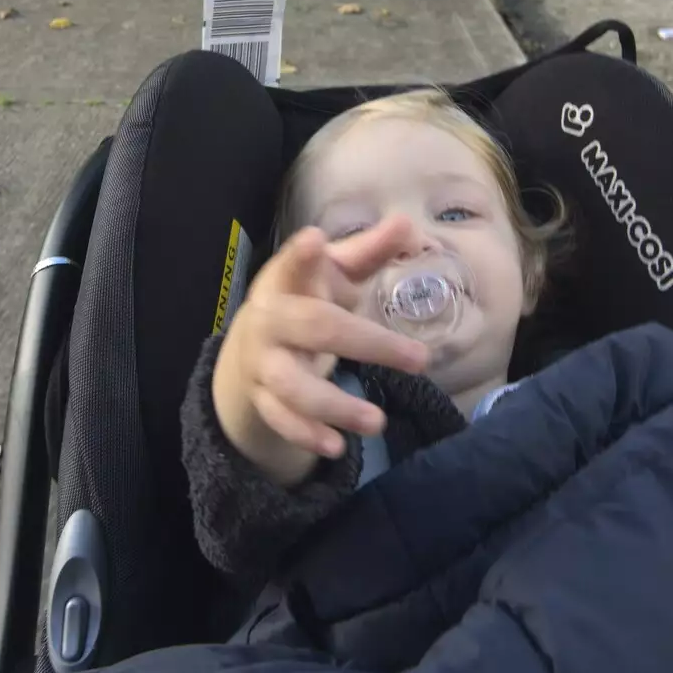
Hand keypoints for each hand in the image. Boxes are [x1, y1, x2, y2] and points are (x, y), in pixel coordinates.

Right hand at [211, 215, 428, 486]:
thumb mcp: (335, 271)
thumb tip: (409, 225)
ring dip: (336, 407)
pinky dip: (306, 436)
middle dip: (367, 344)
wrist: (253, 345)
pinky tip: (337, 447)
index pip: (294, 264)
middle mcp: (271, 319)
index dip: (303, 256)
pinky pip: (281, 420)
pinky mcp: (262, 397)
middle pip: (314, 328)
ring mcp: (263, 362)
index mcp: (288, 280)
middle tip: (420, 359)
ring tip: (378, 422)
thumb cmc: (307, 298)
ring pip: (293, 386)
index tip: (315, 240)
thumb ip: (369, 251)